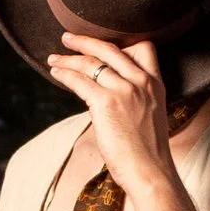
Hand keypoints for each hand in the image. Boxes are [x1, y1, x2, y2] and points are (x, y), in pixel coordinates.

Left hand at [44, 32, 174, 201]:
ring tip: (54, 60)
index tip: (101, 46)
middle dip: (84, 41)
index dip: (120, 43)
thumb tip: (105, 93)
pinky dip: (65, 75)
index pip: (143, 48)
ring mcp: (124, 90)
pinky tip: (57, 74)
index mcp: (155, 84)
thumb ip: (135, 98)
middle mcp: (141, 82)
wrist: (150, 172)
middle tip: (68, 38)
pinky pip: (79, 80)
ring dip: (68, 59)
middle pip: (109, 49)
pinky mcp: (106, 102)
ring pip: (90, 64)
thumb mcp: (149, 116)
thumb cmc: (147, 152)